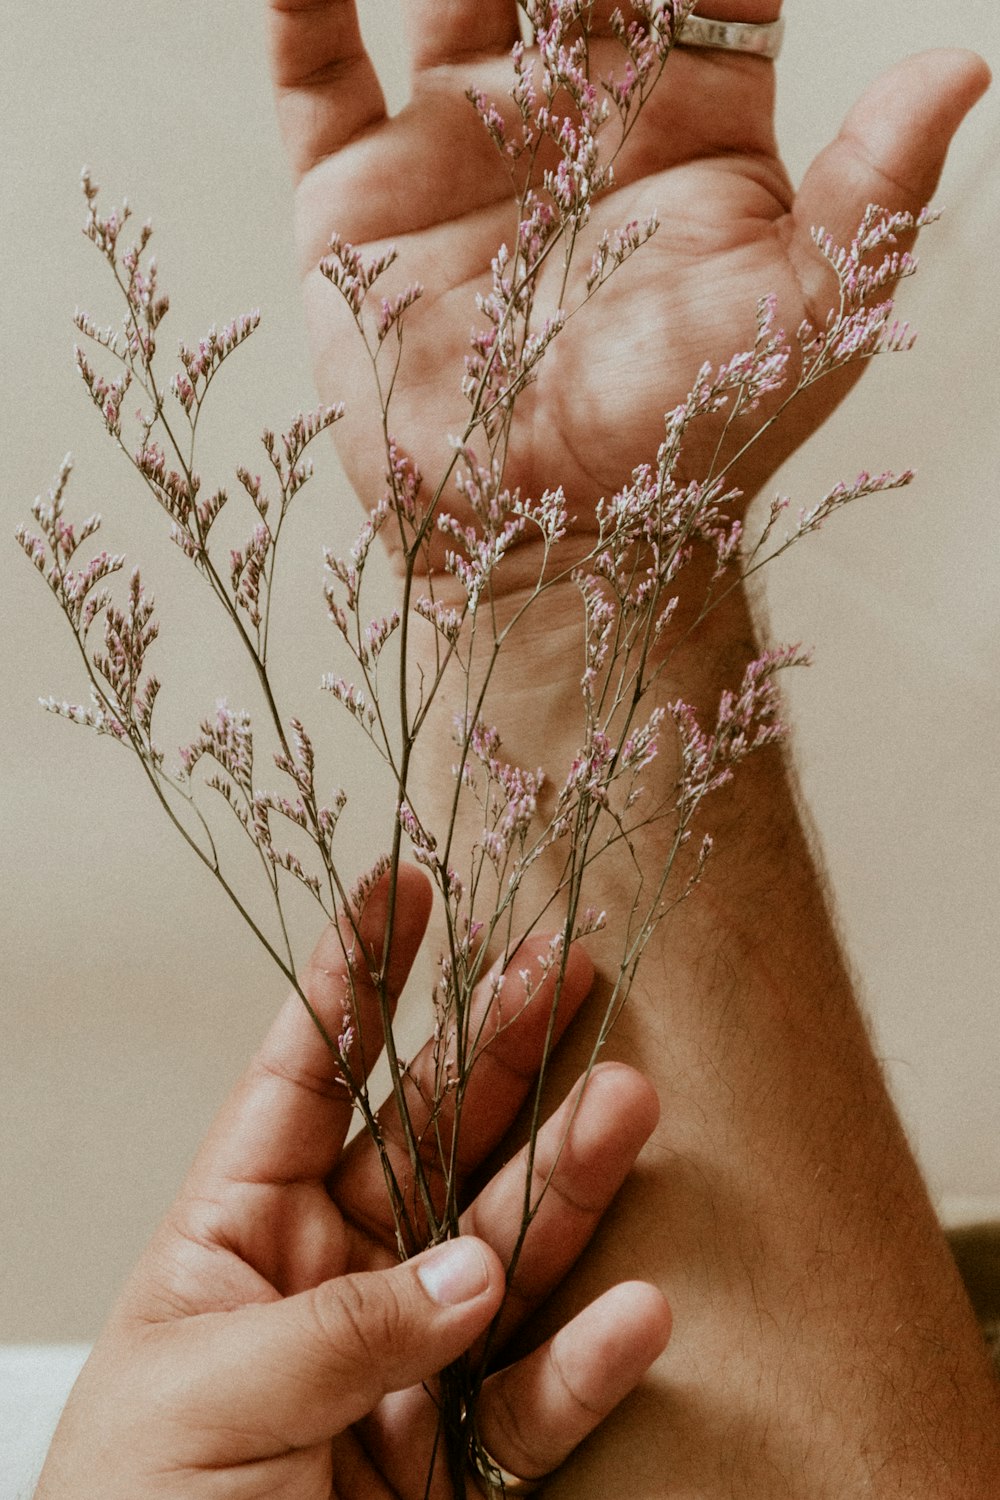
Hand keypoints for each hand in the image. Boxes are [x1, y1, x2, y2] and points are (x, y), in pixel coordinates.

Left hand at [36, 866, 669, 1498]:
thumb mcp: (204, 1401)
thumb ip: (343, 1329)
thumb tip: (472, 1270)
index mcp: (239, 1237)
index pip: (302, 1076)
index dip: (353, 978)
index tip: (406, 885)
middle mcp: (333, 1280)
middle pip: (428, 1137)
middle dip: (495, 1050)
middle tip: (567, 965)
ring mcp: (403, 1364)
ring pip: (502, 1250)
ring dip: (567, 1178)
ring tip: (628, 1103)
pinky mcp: (455, 1466)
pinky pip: (532, 1403)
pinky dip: (586, 1363)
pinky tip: (636, 1312)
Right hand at [268, 0, 987, 533]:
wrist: (547, 544)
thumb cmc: (685, 446)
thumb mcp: (804, 320)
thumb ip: (877, 192)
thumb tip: (964, 66)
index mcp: (685, 121)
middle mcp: (570, 114)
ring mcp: (459, 148)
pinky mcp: (358, 203)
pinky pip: (316, 75)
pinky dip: (300, 1)